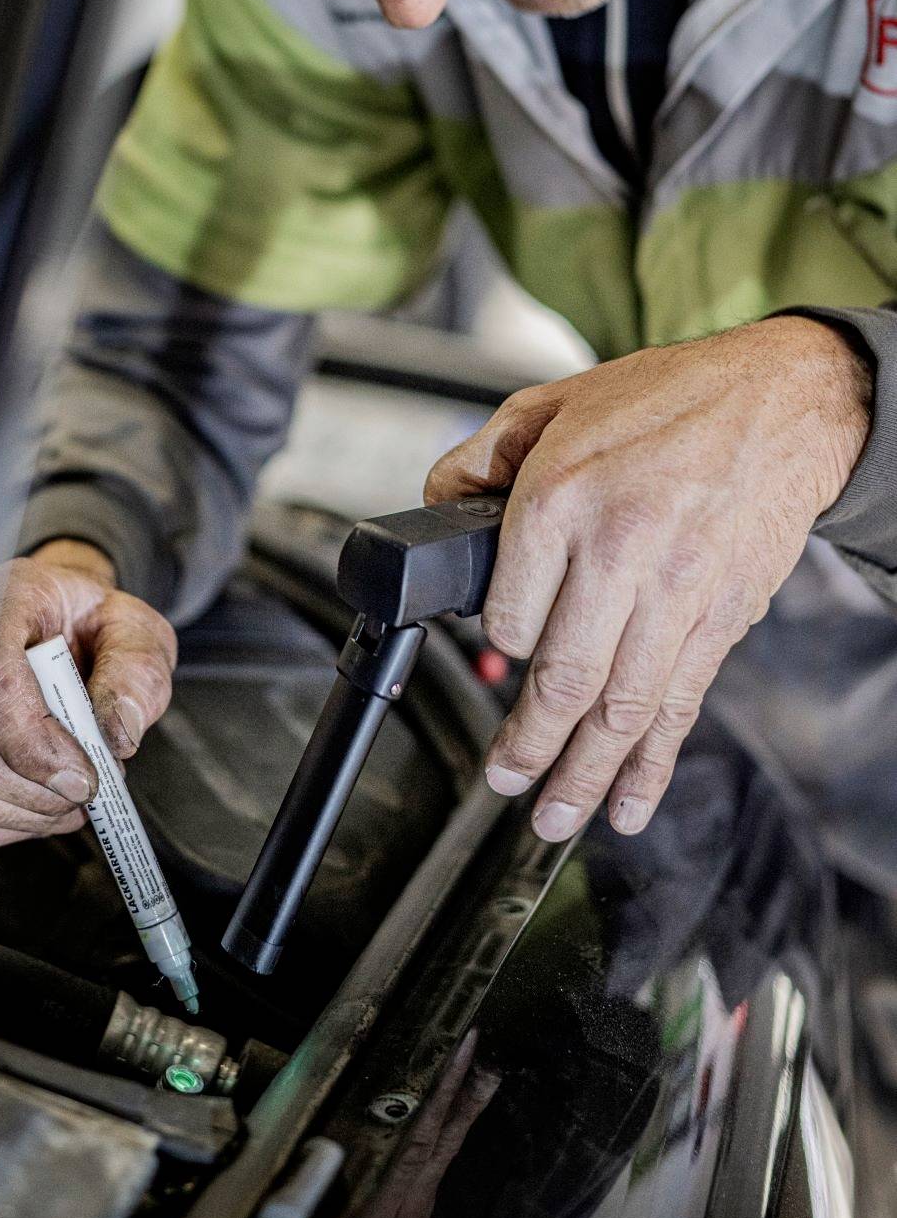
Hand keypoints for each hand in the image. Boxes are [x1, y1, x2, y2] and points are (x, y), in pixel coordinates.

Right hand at [0, 539, 176, 847]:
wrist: (66, 622)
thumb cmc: (91, 622)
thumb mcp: (134, 628)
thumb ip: (136, 671)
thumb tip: (118, 732)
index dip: (33, 741)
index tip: (84, 775)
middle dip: (44, 787)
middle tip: (95, 779)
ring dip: (39, 808)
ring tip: (79, 784)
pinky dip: (22, 820)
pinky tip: (53, 797)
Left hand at [425, 318, 870, 842]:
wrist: (780, 401)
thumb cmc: (667, 399)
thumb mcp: (550, 404)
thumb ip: (479, 459)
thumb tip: (437, 507)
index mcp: (562, 499)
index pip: (509, 612)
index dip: (494, 647)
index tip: (492, 660)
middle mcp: (620, 552)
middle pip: (563, 677)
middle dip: (527, 746)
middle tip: (504, 779)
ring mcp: (677, 593)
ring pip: (621, 709)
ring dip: (582, 774)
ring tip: (551, 817)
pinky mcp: (721, 619)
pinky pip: (679, 707)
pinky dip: (652, 766)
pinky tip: (627, 803)